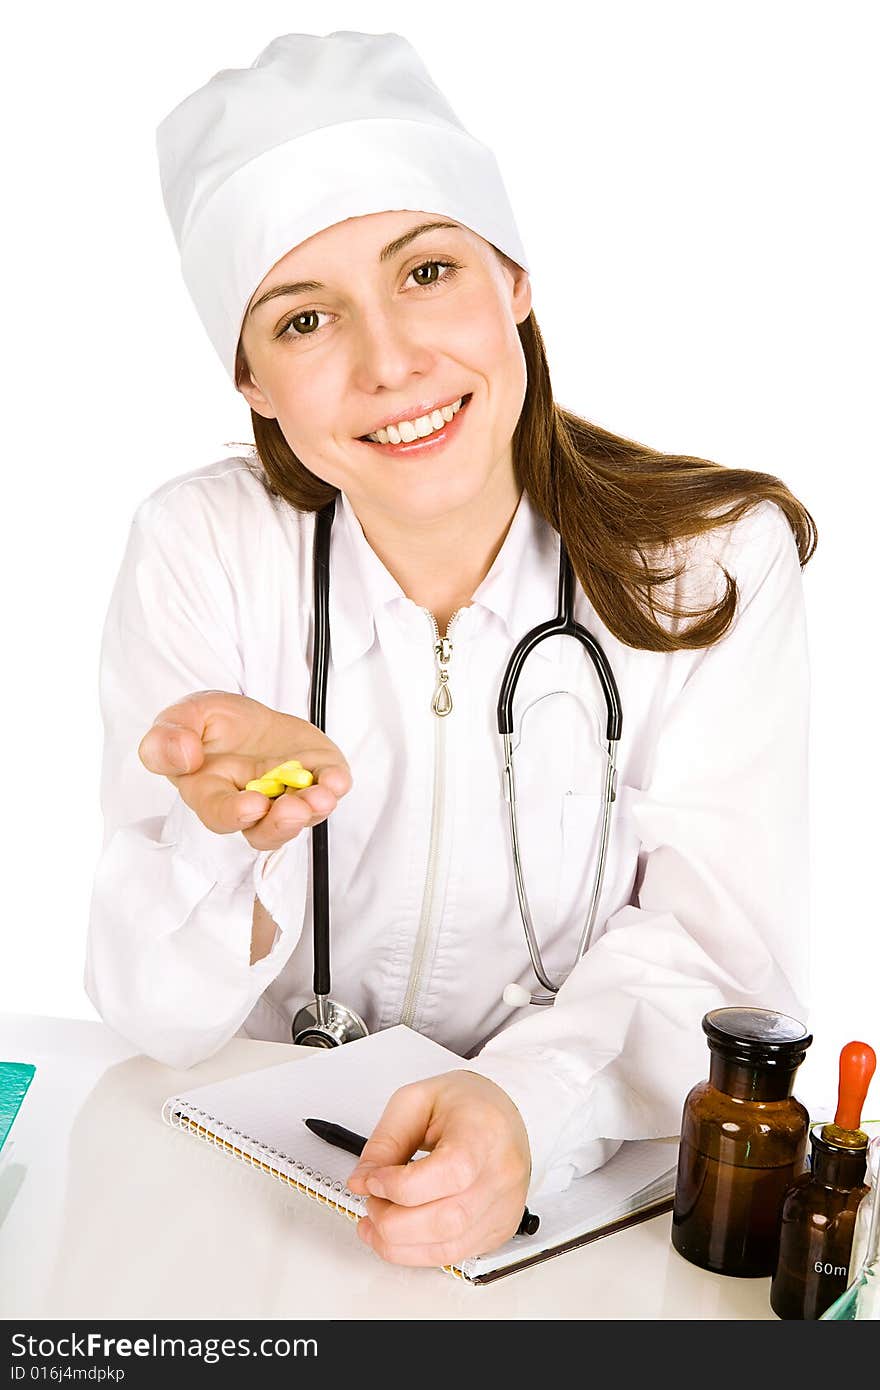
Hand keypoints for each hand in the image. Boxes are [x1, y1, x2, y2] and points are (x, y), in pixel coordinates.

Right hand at [137, 690, 351, 851]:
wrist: (246, 714)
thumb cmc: (210, 725)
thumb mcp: (182, 717)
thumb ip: (167, 739)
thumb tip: (184, 756)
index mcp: (212, 793)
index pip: (220, 814)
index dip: (235, 814)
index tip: (251, 805)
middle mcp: (253, 802)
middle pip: (266, 829)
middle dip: (281, 824)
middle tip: (293, 809)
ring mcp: (288, 793)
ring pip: (302, 816)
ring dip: (313, 809)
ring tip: (320, 796)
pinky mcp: (316, 775)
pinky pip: (329, 787)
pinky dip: (335, 785)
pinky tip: (336, 780)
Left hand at [346, 1071, 530, 1266]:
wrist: (502, 1115)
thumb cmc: (465, 1104)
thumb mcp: (415, 1102)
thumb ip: (384, 1142)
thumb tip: (361, 1181)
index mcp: (484, 1132)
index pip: (450, 1172)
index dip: (402, 1186)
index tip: (374, 1180)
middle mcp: (502, 1173)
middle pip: (447, 1219)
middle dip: (393, 1221)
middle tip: (371, 1202)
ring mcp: (504, 1206)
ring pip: (448, 1247)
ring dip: (399, 1244)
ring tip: (376, 1222)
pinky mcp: (499, 1229)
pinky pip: (454, 1255)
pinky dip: (417, 1252)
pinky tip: (397, 1236)